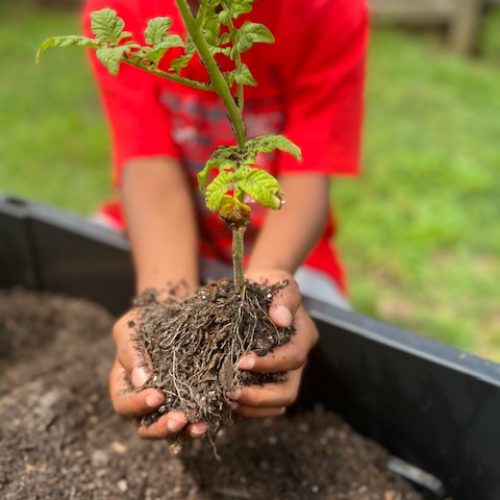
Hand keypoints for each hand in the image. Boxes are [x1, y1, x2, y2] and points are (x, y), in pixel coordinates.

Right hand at [109, 308, 206, 439]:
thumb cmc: (147, 319)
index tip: (157, 396)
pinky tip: (212, 419)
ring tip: (199, 426)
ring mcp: (169, 406)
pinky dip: (202, 422)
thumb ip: (130, 351)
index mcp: (125, 385)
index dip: (137, 405)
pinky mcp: (192, 403)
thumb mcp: (131, 327)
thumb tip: (140, 380)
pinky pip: (194, 421)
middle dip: (162, 428)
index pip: (124, 405)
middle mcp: (145, 401)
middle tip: (179, 419)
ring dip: (184, 432)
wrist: (177, 310)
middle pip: (146, 428)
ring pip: (171, 430)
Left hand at [229, 269, 318, 417]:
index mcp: (302, 337)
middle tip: (230, 392)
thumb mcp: (279, 282)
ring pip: (276, 404)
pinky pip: (262, 405)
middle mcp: (296, 361)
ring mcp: (282, 374)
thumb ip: (284, 298)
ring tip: (225, 399)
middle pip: (287, 392)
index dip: (270, 363)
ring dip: (251, 407)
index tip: (242, 361)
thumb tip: (282, 319)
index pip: (293, 358)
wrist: (258, 290)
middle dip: (260, 396)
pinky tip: (224, 401)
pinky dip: (246, 408)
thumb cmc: (269, 284)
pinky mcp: (266, 380)